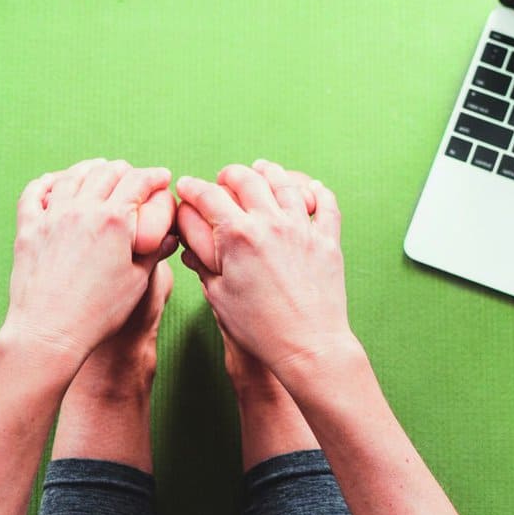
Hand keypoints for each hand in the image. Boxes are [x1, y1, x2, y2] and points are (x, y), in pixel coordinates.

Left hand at [2, 160, 176, 376]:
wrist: (49, 331)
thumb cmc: (98, 313)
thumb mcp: (137, 282)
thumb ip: (154, 251)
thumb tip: (169, 235)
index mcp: (114, 221)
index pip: (138, 182)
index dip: (154, 176)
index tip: (162, 176)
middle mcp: (82, 210)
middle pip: (106, 173)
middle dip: (124, 170)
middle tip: (132, 173)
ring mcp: (52, 216)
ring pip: (72, 177)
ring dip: (89, 169)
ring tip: (98, 168)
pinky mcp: (28, 229)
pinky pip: (34, 193)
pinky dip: (46, 182)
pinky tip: (53, 181)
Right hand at [174, 161, 353, 380]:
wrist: (308, 346)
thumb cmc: (259, 328)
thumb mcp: (218, 297)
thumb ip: (202, 264)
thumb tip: (189, 245)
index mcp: (238, 236)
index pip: (208, 196)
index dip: (192, 188)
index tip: (186, 186)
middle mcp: (271, 223)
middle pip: (246, 178)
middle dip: (228, 173)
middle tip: (222, 178)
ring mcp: (302, 229)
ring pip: (285, 183)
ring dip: (269, 172)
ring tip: (261, 169)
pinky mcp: (327, 240)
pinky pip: (325, 203)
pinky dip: (317, 191)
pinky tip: (309, 188)